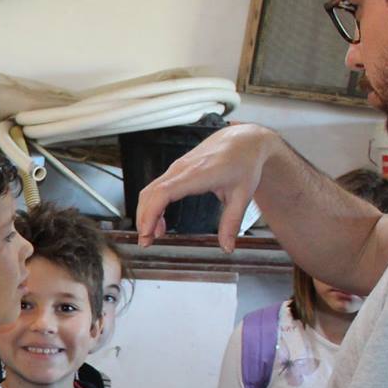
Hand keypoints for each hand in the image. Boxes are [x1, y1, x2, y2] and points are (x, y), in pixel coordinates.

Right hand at [133, 123, 276, 249]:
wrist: (244, 139)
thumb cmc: (244, 163)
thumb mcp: (242, 196)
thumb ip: (231, 223)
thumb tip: (227, 247)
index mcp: (198, 174)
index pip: (163, 193)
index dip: (151, 213)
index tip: (148, 233)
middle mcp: (181, 169)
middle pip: (150, 194)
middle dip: (143, 219)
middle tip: (146, 242)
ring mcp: (177, 167)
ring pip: (150, 190)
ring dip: (146, 213)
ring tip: (152, 235)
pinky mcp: (176, 169)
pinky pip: (157, 187)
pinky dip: (153, 205)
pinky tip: (160, 221)